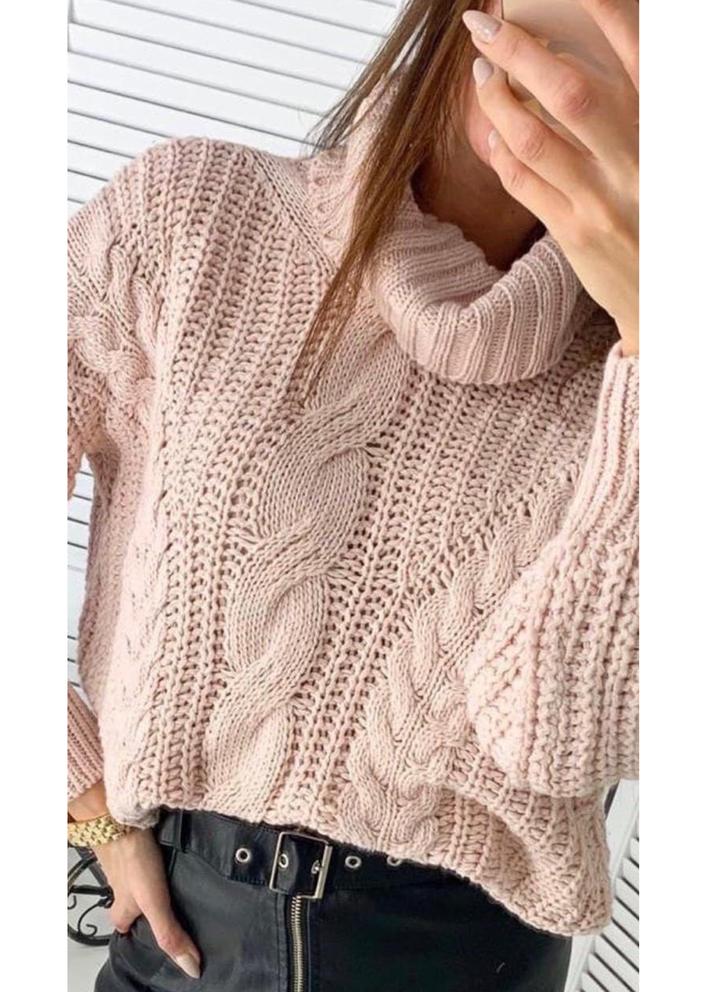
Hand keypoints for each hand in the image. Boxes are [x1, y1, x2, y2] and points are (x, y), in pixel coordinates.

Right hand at [69, 783, 200, 979]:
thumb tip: (190, 967)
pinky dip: (153, 853)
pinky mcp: (134, 840)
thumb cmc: (134, 860)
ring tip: (176, 874)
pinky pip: (142, 852)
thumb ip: (169, 934)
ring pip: (136, 877)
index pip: (125, 928)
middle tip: (169, 900)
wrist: (122, 815)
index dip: (136, 931)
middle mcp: (120, 887)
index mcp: (121, 907)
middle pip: (130, 902)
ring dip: (151, 876)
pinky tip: (169, 848)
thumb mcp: (154, 903)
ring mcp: (125, 861)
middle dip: (146, 902)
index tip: (154, 934)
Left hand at [463, 0, 638, 356]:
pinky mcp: (574, 233)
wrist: (673, 298)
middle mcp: (638, 162)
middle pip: (568, 93)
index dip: (603, 9)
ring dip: (496, 100)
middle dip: (519, 50)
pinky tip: (489, 128)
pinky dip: (499, 148)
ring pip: (532, 138)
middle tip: (483, 24)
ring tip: (482, 74)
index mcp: (669, 129)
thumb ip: (641, 109)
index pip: (637, 54)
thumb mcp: (672, 155)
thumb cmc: (669, 213)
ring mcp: (602, 201)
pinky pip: (523, 181)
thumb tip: (581, 60)